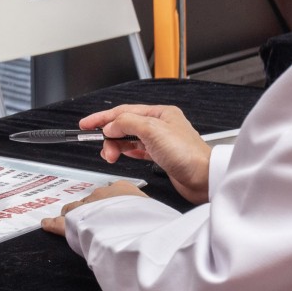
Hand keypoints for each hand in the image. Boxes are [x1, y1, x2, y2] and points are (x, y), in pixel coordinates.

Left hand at [40, 181, 146, 235]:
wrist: (134, 227)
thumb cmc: (148, 221)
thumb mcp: (153, 213)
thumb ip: (147, 214)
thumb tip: (153, 222)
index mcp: (122, 189)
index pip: (111, 194)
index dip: (108, 205)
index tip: (110, 210)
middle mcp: (102, 194)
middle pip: (91, 201)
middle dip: (89, 210)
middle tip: (91, 219)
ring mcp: (87, 206)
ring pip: (75, 210)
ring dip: (73, 216)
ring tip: (70, 220)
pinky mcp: (75, 221)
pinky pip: (60, 223)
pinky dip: (52, 224)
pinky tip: (46, 224)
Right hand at [79, 104, 211, 203]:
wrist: (204, 179)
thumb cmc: (188, 154)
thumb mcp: (152, 131)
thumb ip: (127, 123)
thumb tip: (110, 125)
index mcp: (160, 113)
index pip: (124, 111)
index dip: (103, 117)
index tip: (87, 124)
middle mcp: (160, 125)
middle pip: (125, 125)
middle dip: (110, 135)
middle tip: (101, 146)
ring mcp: (160, 141)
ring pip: (129, 139)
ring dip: (116, 146)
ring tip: (109, 155)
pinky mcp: (161, 157)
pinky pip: (136, 150)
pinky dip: (126, 152)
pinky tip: (121, 154)